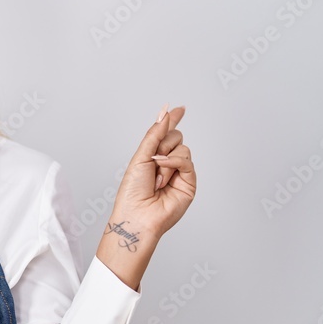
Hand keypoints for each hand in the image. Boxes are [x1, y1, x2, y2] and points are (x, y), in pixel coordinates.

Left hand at [95, 105, 195, 289]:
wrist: (138, 214)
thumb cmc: (132, 191)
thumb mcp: (140, 156)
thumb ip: (155, 134)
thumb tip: (166, 113)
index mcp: (152, 156)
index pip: (165, 134)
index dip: (172, 120)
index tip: (179, 109)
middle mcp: (167, 162)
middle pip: (175, 136)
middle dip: (163, 144)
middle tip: (152, 160)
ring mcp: (179, 172)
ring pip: (183, 147)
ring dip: (165, 159)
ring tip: (156, 177)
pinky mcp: (189, 182)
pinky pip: (187, 160)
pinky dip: (175, 163)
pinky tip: (164, 175)